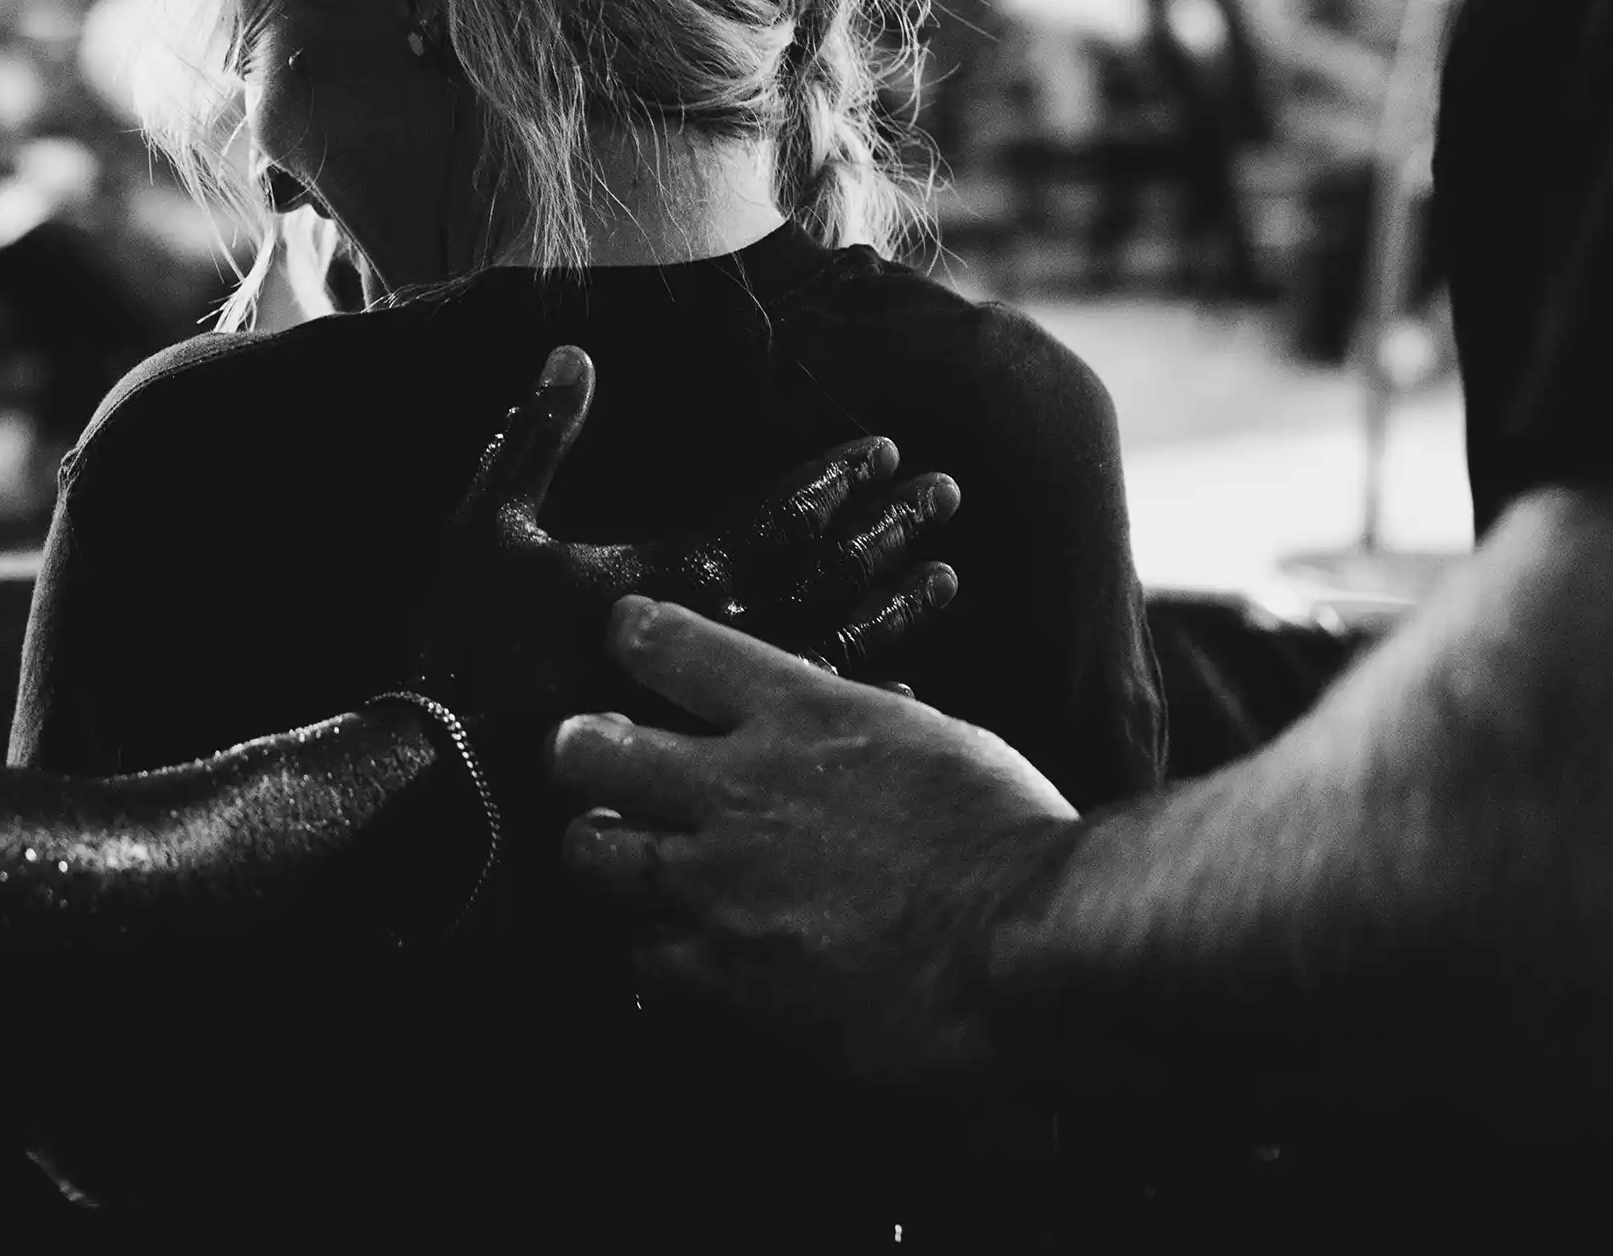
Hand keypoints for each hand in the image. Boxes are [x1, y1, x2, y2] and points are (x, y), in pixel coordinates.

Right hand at [410, 358, 961, 744]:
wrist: (448, 781)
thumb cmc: (465, 646)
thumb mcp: (488, 523)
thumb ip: (538, 434)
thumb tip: (573, 353)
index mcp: (675, 580)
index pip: (782, 520)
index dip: (836, 481)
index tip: (888, 451)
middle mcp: (719, 643)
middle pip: (830, 578)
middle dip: (889, 529)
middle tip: (947, 494)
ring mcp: (722, 710)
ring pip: (838, 649)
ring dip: (895, 607)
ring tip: (947, 577)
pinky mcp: (712, 756)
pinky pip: (809, 727)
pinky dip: (867, 696)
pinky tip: (909, 688)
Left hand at [550, 598, 1080, 1081]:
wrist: (1033, 949)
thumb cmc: (1012, 837)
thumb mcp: (930, 739)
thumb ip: (849, 727)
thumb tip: (818, 722)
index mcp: (798, 711)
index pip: (664, 643)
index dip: (633, 637)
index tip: (627, 643)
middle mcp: (738, 787)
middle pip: (585, 749)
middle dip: (579, 751)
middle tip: (594, 762)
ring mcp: (721, 884)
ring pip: (591, 852)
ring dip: (605, 851)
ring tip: (630, 858)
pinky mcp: (725, 976)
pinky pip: (642, 954)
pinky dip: (657, 948)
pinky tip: (686, 947)